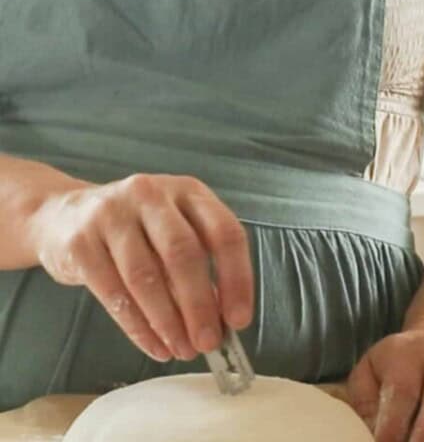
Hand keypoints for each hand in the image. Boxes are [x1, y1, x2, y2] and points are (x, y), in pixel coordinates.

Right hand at [26, 173, 253, 362]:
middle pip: (184, 253)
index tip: (239, 318)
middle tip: (208, 342)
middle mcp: (152, 195)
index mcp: (188, 191)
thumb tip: (223, 319)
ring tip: (182, 350)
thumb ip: (201, 264)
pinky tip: (154, 345)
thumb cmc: (136, 228)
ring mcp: (113, 215)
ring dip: (168, 322)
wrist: (66, 215)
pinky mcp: (81, 242)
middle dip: (200, 305)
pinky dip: (138, 327)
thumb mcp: (175, 229)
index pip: (224, 232)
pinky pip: (113, 293)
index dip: (237, 277)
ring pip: (146, 276)